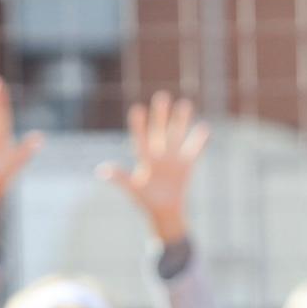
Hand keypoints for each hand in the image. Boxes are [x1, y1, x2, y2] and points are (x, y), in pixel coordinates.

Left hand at [99, 91, 209, 245]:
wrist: (164, 212)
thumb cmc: (145, 201)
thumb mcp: (132, 189)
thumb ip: (119, 178)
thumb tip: (101, 170)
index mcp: (144, 158)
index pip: (140, 137)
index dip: (138, 125)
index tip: (137, 109)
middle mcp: (158, 154)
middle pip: (159, 130)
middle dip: (161, 114)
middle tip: (162, 96)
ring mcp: (173, 158)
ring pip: (177, 135)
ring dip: (181, 121)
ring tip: (185, 103)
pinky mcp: (186, 165)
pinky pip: (194, 151)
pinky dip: (200, 141)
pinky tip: (205, 128)